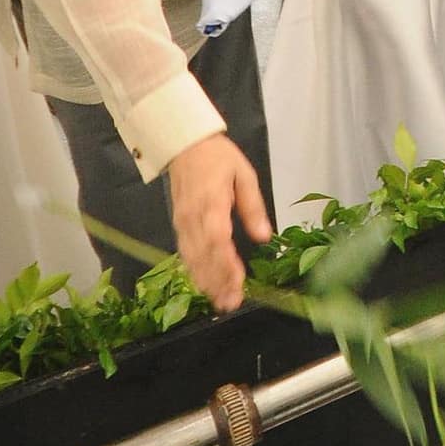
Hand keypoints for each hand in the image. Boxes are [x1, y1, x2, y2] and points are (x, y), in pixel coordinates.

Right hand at [167, 133, 271, 312]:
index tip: (239, 282)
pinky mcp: (179, 223)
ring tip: (221, 302)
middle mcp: (193, 217)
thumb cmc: (217, 157)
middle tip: (232, 303)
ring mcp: (183, 221)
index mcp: (211, 203)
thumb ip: (253, 207)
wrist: (184, 143)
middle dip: (218, 281)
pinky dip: (195, 271)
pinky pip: (185, 251)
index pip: (218, 240)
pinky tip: (205, 285)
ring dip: (206, 281)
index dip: (227, 264)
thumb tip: (265, 236)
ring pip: (192, 257)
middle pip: (204, 255)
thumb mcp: (244, 175)